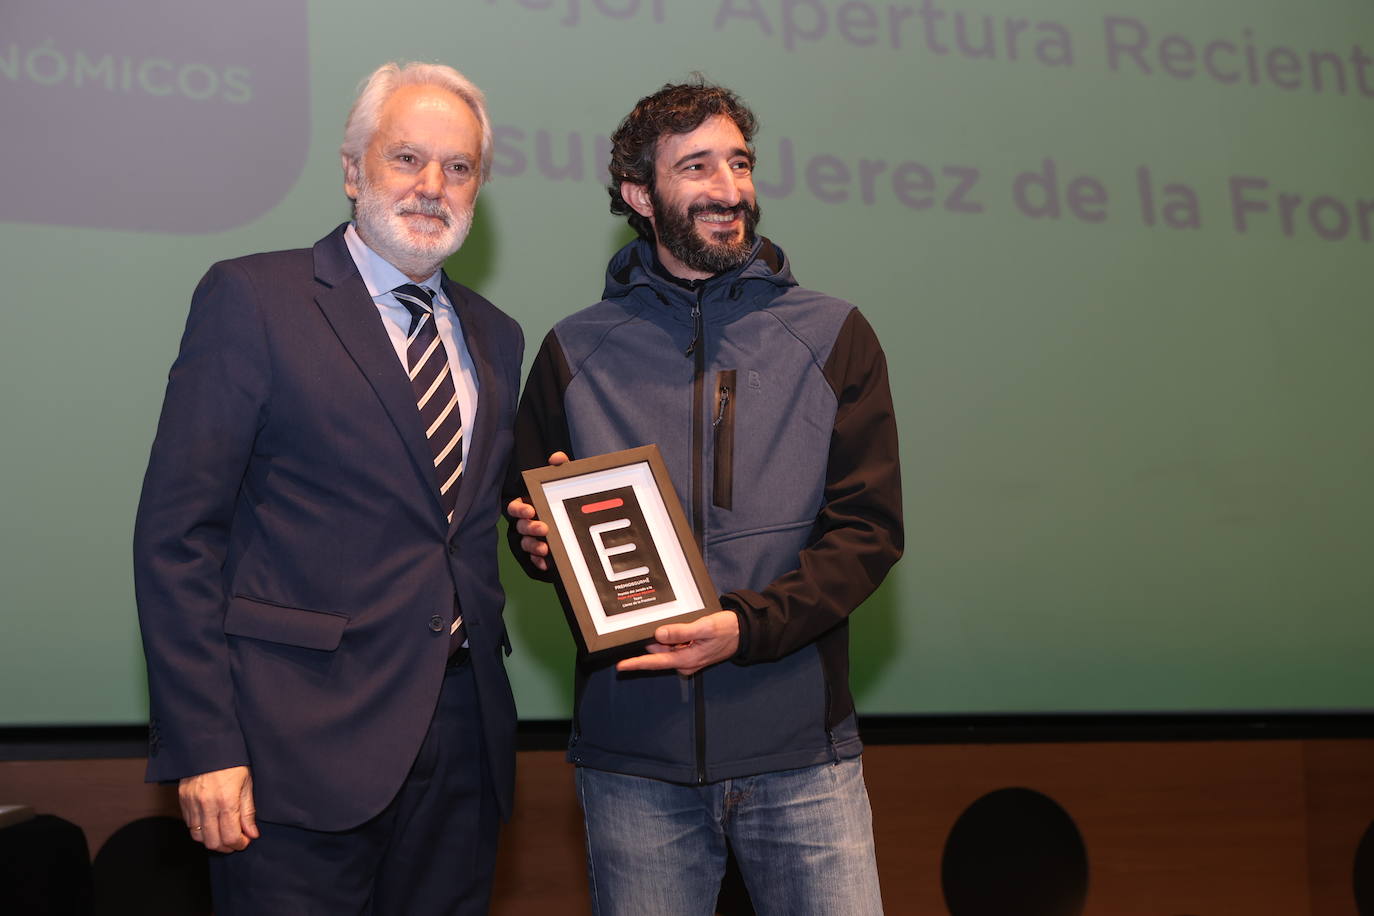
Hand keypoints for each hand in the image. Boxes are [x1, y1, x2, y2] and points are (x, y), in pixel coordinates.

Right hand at [179, 765, 258, 852]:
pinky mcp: (183, 800)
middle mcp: (207, 804)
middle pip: (213, 842)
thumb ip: (248, 811)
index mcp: (226, 800)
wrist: (210, 744)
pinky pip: (189, 825)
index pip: (230, 836)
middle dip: (226, 846)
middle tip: (236, 841)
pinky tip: (211, 824)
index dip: (240, 844)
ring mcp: (192, 803)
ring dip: (212, 840)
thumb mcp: (247, 783)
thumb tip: (252, 834)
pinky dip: (200, 830)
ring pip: (198, 837)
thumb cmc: (233, 761)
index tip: (246, 841)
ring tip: (223, 834)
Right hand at [506, 452, 568, 570]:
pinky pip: (536, 561)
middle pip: (521, 527)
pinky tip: (547, 563)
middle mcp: (528, 523)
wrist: (583, 524)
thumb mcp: (565, 484)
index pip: (515, 507)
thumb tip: (556, 458)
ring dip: (534, 546)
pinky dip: (539, 562)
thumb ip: (561, 469)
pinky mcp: (542, 555)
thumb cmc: (564, 501)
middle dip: (530, 528)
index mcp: (529, 506)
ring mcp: (534, 540)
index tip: (530, 510)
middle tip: (543, 528)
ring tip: (545, 548)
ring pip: (526, 545)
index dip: (519, 509)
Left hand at [616, 610, 740, 676]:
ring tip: (673, 624)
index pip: (656, 662)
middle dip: (651, 642)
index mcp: (686, 659)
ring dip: (664, 638)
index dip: (636, 664)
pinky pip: (674, 647)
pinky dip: (672, 638)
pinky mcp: (690, 653)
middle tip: (652, 625)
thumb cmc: (727, 630)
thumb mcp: (705, 627)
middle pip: (658, 654)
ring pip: (666, 649)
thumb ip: (681, 631)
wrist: (744, 633)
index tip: (621, 665)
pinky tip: (678, 628)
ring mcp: (688, 659)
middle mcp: (685, 663)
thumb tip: (659, 634)